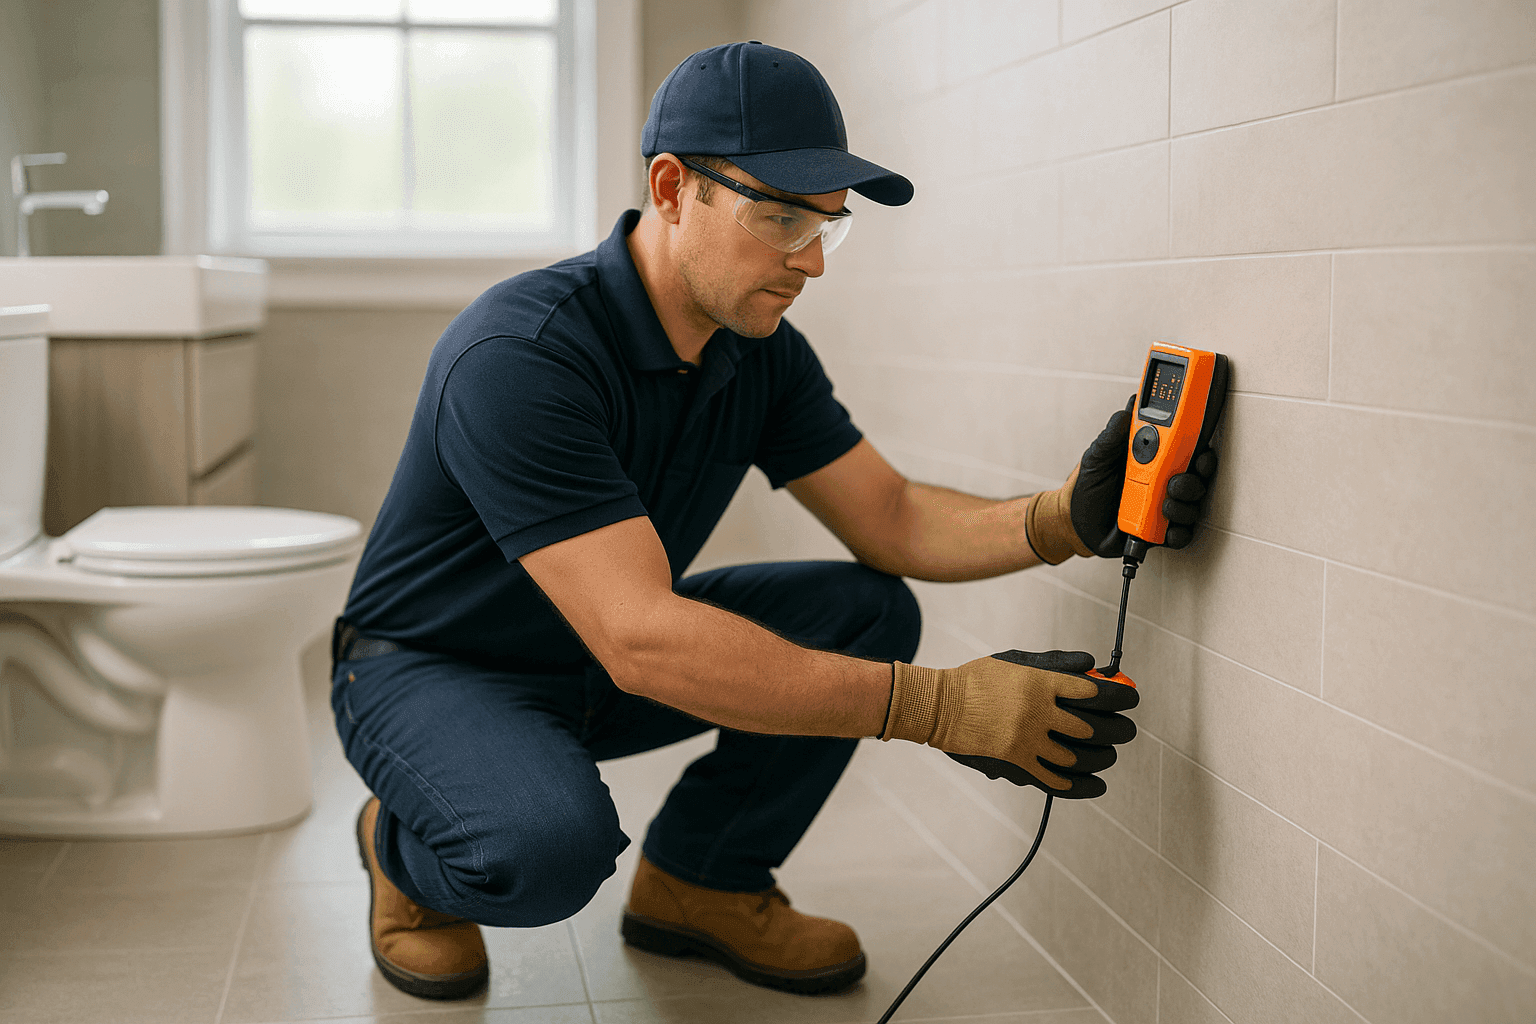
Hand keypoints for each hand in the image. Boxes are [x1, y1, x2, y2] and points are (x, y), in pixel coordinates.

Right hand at [882, 650, 1138, 798]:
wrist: (940, 706)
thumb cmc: (978, 679)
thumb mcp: (1016, 660)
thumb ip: (1056, 663)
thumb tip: (1092, 664)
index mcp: (1040, 683)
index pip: (1093, 692)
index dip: (1119, 696)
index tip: (1131, 699)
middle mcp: (1038, 712)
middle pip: (1093, 727)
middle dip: (1118, 730)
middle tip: (1128, 731)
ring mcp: (1028, 740)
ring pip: (1079, 757)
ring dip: (1102, 758)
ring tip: (1110, 755)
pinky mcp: (1016, 762)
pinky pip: (1055, 779)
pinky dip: (1080, 785)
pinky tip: (1095, 784)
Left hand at [1026, 398, 1223, 559]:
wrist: (1075, 521)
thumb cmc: (1091, 485)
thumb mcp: (1096, 457)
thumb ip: (1111, 436)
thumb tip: (1126, 412)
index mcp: (1156, 459)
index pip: (1188, 449)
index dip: (1200, 447)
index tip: (1200, 446)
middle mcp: (1166, 482)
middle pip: (1198, 477)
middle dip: (1196, 478)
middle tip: (1176, 482)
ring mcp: (1166, 507)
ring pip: (1193, 506)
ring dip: (1185, 506)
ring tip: (1165, 506)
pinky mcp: (1161, 532)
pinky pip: (1182, 535)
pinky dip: (1179, 534)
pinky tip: (1168, 531)